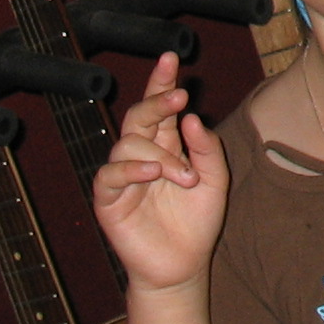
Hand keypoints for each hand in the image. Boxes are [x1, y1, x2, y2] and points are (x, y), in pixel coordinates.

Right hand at [93, 53, 230, 293]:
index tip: (171, 57)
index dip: (161, 82)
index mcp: (166, 145)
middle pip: (139, 116)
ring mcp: (123, 176)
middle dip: (156, 101)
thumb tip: (192, 117)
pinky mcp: (108, 200)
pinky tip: (152, 174)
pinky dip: (131, 169)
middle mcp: (141, 155)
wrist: (183, 266)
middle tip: (179, 96)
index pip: (160, 107)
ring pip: (127, 144)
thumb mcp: (215, 181)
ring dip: (159, 155)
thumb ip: (207, 149)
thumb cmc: (197, 221)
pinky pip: (110, 175)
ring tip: (184, 177)